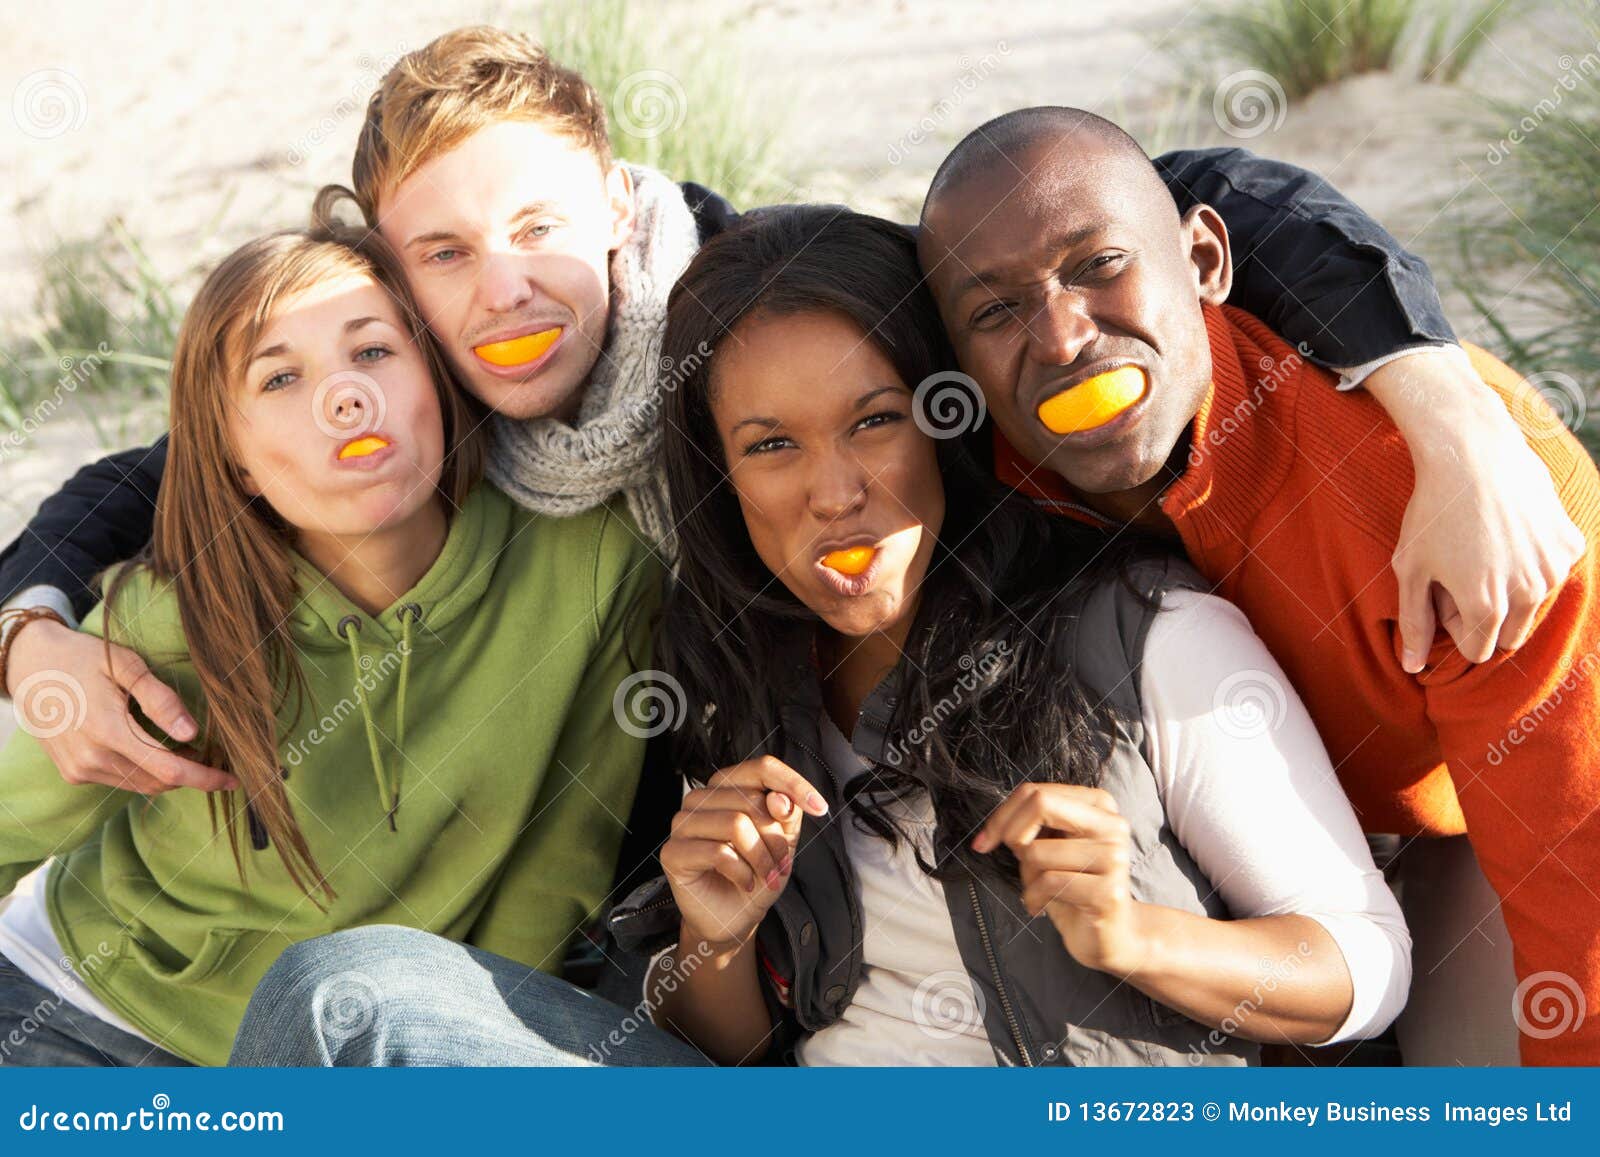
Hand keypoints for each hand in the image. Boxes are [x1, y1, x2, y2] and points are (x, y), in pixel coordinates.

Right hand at [5, 616, 234, 793]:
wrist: (29, 666)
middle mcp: (92, 758)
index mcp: (108, 731)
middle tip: (214, 754)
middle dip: (191, 774)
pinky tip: (151, 748)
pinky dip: (142, 770)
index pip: (169, 769)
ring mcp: (80, 769)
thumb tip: (193, 733)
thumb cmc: (82, 658)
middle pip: (158, 781)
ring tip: (186, 748)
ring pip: (139, 784)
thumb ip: (160, 700)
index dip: (205, 778)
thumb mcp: (126, 666)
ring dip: (167, 773)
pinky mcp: (73, 773)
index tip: (233, 778)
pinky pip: (120, 780)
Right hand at [662, 755, 827, 951]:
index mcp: (727, 786)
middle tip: (782, 864)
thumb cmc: (756, 873)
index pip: (762, 768)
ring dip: (762, 857)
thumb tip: (778, 799)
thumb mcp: (783, 841)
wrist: (733, 917)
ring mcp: (683, 823)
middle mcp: (701, 798)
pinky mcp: (673, 852)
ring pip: (736, 824)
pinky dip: (742, 872)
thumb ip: (785, 814)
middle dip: (776, 838)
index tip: (820, 808)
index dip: (794, 784)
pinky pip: (718, 852)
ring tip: (767, 876)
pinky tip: (745, 883)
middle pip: (751, 800)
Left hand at [973, 783, 1146, 976]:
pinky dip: (1033, 898)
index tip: (985, 841)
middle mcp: (1112, 825)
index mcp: (1098, 805)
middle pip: (1041, 804)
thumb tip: (994, 828)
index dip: (1002, 815)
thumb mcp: (1051, 846)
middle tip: (1014, 858)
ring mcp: (1114, 857)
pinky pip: (1048, 883)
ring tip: (1042, 889)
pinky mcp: (1108, 891)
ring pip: (1038, 851)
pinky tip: (1042, 906)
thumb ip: (1034, 824)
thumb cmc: (1072, 887)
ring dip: (1027, 876)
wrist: (1110, 935)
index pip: (1036, 791)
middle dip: (1012, 833)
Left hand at [1368, 353, 1584, 670]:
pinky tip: (1509, 533)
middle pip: (1508, 636)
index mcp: (1485, 607)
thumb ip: (1414, 622)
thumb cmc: (1431, 512)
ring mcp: (1553, 569)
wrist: (1473, 454)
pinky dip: (1532, 562)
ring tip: (1482, 553)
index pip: (1477, 651)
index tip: (1443, 595)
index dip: (1455, 626)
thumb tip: (1412, 668)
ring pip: (1533, 607)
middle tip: (1461, 574)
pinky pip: (1551, 572)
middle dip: (1485, 617)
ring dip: (1511, 593)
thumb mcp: (1410, 568)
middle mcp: (1527, 594)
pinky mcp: (1570, 544)